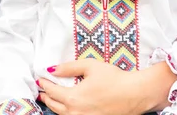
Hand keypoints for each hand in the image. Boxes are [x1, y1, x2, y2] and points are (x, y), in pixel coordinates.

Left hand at [37, 59, 173, 114]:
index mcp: (74, 98)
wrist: (136, 94)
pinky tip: (67, 108)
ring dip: (54, 107)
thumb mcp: (90, 66)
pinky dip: (66, 113)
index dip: (44, 85)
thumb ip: (68, 67)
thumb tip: (52, 70)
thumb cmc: (115, 78)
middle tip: (42, 91)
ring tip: (50, 99)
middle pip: (54, 106)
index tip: (40, 80)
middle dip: (46, 97)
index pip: (52, 92)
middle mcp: (77, 112)